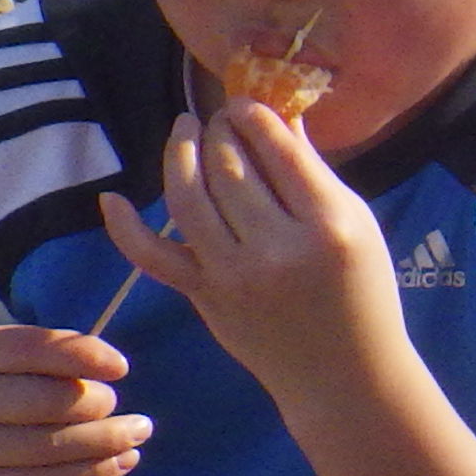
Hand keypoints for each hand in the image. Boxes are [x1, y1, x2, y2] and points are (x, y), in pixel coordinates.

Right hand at [0, 322, 151, 475]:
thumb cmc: (15, 390)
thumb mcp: (28, 360)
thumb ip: (64, 353)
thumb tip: (113, 365)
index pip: (32, 348)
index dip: (83, 355)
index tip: (121, 368)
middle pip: (48, 401)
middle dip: (97, 402)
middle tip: (115, 403)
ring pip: (55, 445)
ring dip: (110, 439)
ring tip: (139, 431)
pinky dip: (98, 470)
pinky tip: (125, 460)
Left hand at [95, 104, 400, 393]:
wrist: (345, 374)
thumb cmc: (364, 293)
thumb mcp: (358, 226)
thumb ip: (314, 174)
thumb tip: (279, 114)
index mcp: (329, 226)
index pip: (279, 152)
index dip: (253, 116)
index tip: (245, 102)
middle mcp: (278, 250)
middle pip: (231, 169)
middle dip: (219, 131)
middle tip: (220, 117)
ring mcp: (234, 276)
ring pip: (189, 198)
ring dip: (180, 155)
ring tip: (185, 131)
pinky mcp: (206, 297)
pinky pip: (153, 257)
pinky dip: (126, 227)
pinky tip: (112, 198)